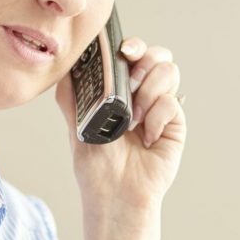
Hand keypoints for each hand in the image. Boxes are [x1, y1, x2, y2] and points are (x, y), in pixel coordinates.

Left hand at [55, 37, 185, 217]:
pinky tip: (146, 138)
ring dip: (149, 91)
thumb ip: (70, 95)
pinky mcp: (175, 123)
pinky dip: (156, 118)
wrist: (115, 194)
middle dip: (146, 61)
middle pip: (159, 55)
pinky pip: (172, 102)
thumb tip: (65, 66)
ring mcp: (161, 107)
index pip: (134, 54)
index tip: (125, 51)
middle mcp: (144, 94)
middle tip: (132, 82)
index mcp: (120, 89)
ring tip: (134, 119)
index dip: (133, 45)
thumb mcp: (76, 125)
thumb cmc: (96, 166)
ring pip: (170, 71)